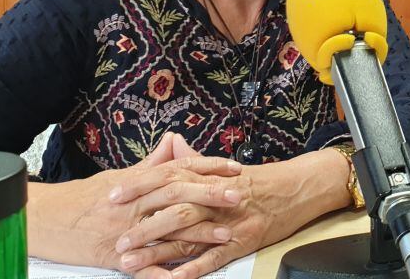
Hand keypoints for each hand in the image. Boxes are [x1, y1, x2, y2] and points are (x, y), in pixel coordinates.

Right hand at [26, 133, 243, 272]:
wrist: (43, 218)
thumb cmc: (82, 198)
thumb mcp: (118, 175)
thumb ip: (150, 164)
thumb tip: (173, 142)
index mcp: (138, 183)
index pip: (178, 170)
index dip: (208, 167)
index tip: (234, 168)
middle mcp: (134, 204)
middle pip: (178, 196)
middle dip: (210, 195)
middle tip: (239, 195)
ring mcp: (125, 231)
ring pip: (167, 231)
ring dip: (199, 235)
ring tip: (226, 235)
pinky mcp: (114, 257)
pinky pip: (142, 268)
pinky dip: (162, 275)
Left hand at [112, 147, 351, 278]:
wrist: (298, 187)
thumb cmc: (261, 180)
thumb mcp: (225, 168)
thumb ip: (195, 160)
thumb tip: (171, 144)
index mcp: (207, 178)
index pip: (166, 179)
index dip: (138, 187)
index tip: (111, 197)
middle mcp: (215, 198)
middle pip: (172, 210)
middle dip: (141, 226)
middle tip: (116, 240)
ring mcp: (229, 221)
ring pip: (188, 235)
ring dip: (157, 251)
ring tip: (130, 264)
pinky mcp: (243, 240)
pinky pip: (215, 257)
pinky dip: (194, 269)